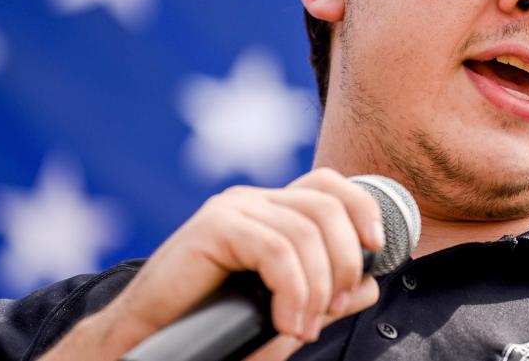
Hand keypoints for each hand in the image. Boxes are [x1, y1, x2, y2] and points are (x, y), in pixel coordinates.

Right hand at [43, 168, 383, 360]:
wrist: (150, 341)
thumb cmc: (215, 325)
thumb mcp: (286, 309)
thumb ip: (326, 294)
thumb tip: (369, 284)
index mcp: (271, 210)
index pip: (330, 186)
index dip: (363, 209)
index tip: (378, 251)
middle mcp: (253, 200)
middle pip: (327, 206)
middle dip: (345, 260)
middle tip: (333, 308)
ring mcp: (233, 208)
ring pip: (305, 232)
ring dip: (318, 287)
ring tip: (304, 327)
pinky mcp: (214, 226)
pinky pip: (276, 250)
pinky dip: (293, 291)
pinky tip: (287, 323)